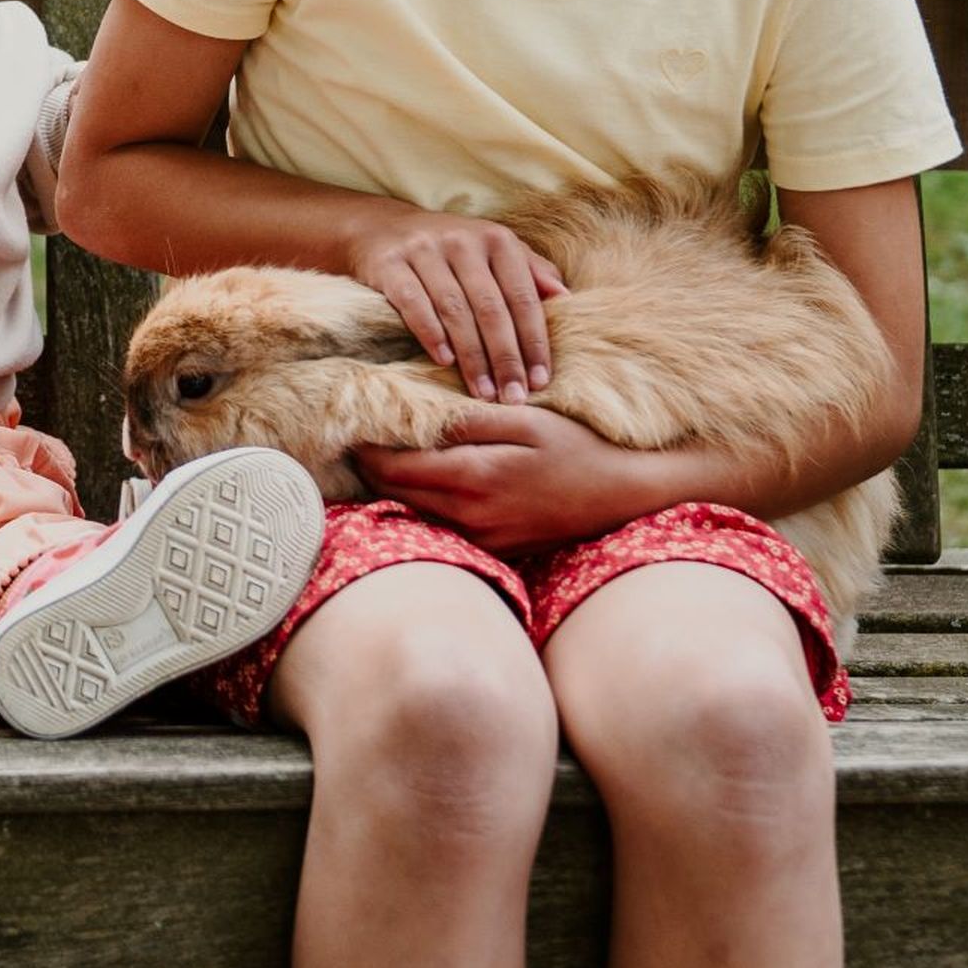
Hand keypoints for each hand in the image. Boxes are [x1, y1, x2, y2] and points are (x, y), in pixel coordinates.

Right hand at [349, 207, 565, 403]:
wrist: (381, 226)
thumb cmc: (451, 249)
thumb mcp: (494, 250)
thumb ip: (530, 271)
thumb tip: (565, 298)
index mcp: (496, 239)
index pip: (522, 296)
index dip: (533, 341)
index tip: (540, 380)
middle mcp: (462, 240)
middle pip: (490, 307)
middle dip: (505, 357)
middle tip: (513, 396)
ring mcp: (423, 250)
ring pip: (455, 310)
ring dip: (472, 357)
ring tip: (483, 392)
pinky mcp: (390, 264)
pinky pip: (413, 304)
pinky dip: (431, 335)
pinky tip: (445, 362)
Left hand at [354, 405, 666, 550]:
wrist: (620, 495)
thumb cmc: (576, 448)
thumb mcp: (525, 420)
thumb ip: (469, 420)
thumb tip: (418, 417)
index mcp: (474, 478)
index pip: (395, 469)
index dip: (364, 450)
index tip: (347, 428)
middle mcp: (471, 517)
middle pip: (396, 495)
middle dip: (370, 469)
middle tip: (353, 440)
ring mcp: (482, 540)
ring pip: (415, 515)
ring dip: (392, 490)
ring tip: (378, 458)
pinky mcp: (494, 551)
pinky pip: (441, 529)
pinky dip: (422, 507)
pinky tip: (421, 484)